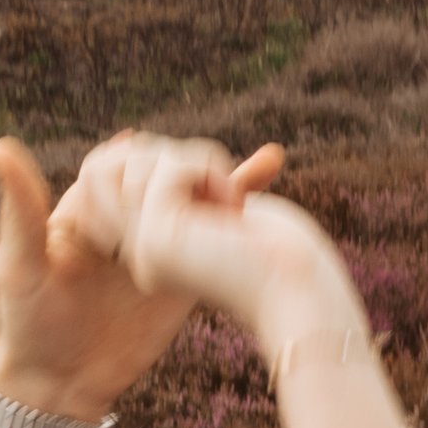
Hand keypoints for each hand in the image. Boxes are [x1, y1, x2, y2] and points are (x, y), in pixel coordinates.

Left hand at [0, 131, 283, 421]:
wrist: (62, 384)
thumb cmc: (29, 325)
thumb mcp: (19, 265)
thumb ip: (21, 211)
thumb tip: (2, 148)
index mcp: (85, 206)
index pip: (123, 161)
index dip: (145, 160)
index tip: (162, 167)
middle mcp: (124, 217)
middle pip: (165, 172)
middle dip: (191, 169)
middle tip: (209, 182)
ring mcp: (157, 242)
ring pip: (193, 195)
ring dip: (222, 179)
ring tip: (254, 170)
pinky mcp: (185, 271)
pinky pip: (212, 234)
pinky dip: (242, 200)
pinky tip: (266, 170)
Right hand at [131, 153, 367, 370]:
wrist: (303, 292)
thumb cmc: (278, 250)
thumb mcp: (219, 202)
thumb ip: (179, 177)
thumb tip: (125, 135)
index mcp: (157, 253)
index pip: (145, 172)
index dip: (192, 171)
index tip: (233, 206)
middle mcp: (143, 254)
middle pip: (137, 161)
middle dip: (189, 162)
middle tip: (233, 204)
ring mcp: (144, 247)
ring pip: (147, 157)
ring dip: (200, 164)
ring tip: (233, 206)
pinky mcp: (156, 236)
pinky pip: (169, 165)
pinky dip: (210, 168)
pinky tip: (234, 207)